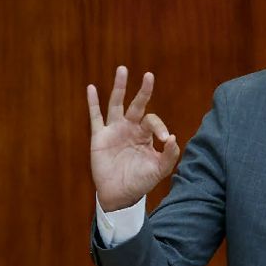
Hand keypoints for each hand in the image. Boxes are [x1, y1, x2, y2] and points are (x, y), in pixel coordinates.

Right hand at [87, 66, 179, 210]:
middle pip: (137, 105)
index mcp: (145, 134)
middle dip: (143, 91)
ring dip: (119, 87)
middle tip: (149, 75)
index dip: (160, 127)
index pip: (153, 121)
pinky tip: (91, 88)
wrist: (120, 195)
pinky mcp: (99, 137)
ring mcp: (114, 130)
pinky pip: (95, 116)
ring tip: (122, 69)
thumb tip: (173, 138)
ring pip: (116, 103)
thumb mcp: (159, 170)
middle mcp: (130, 128)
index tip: (165, 141)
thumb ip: (169, 156)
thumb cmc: (140, 182)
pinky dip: (93, 102)